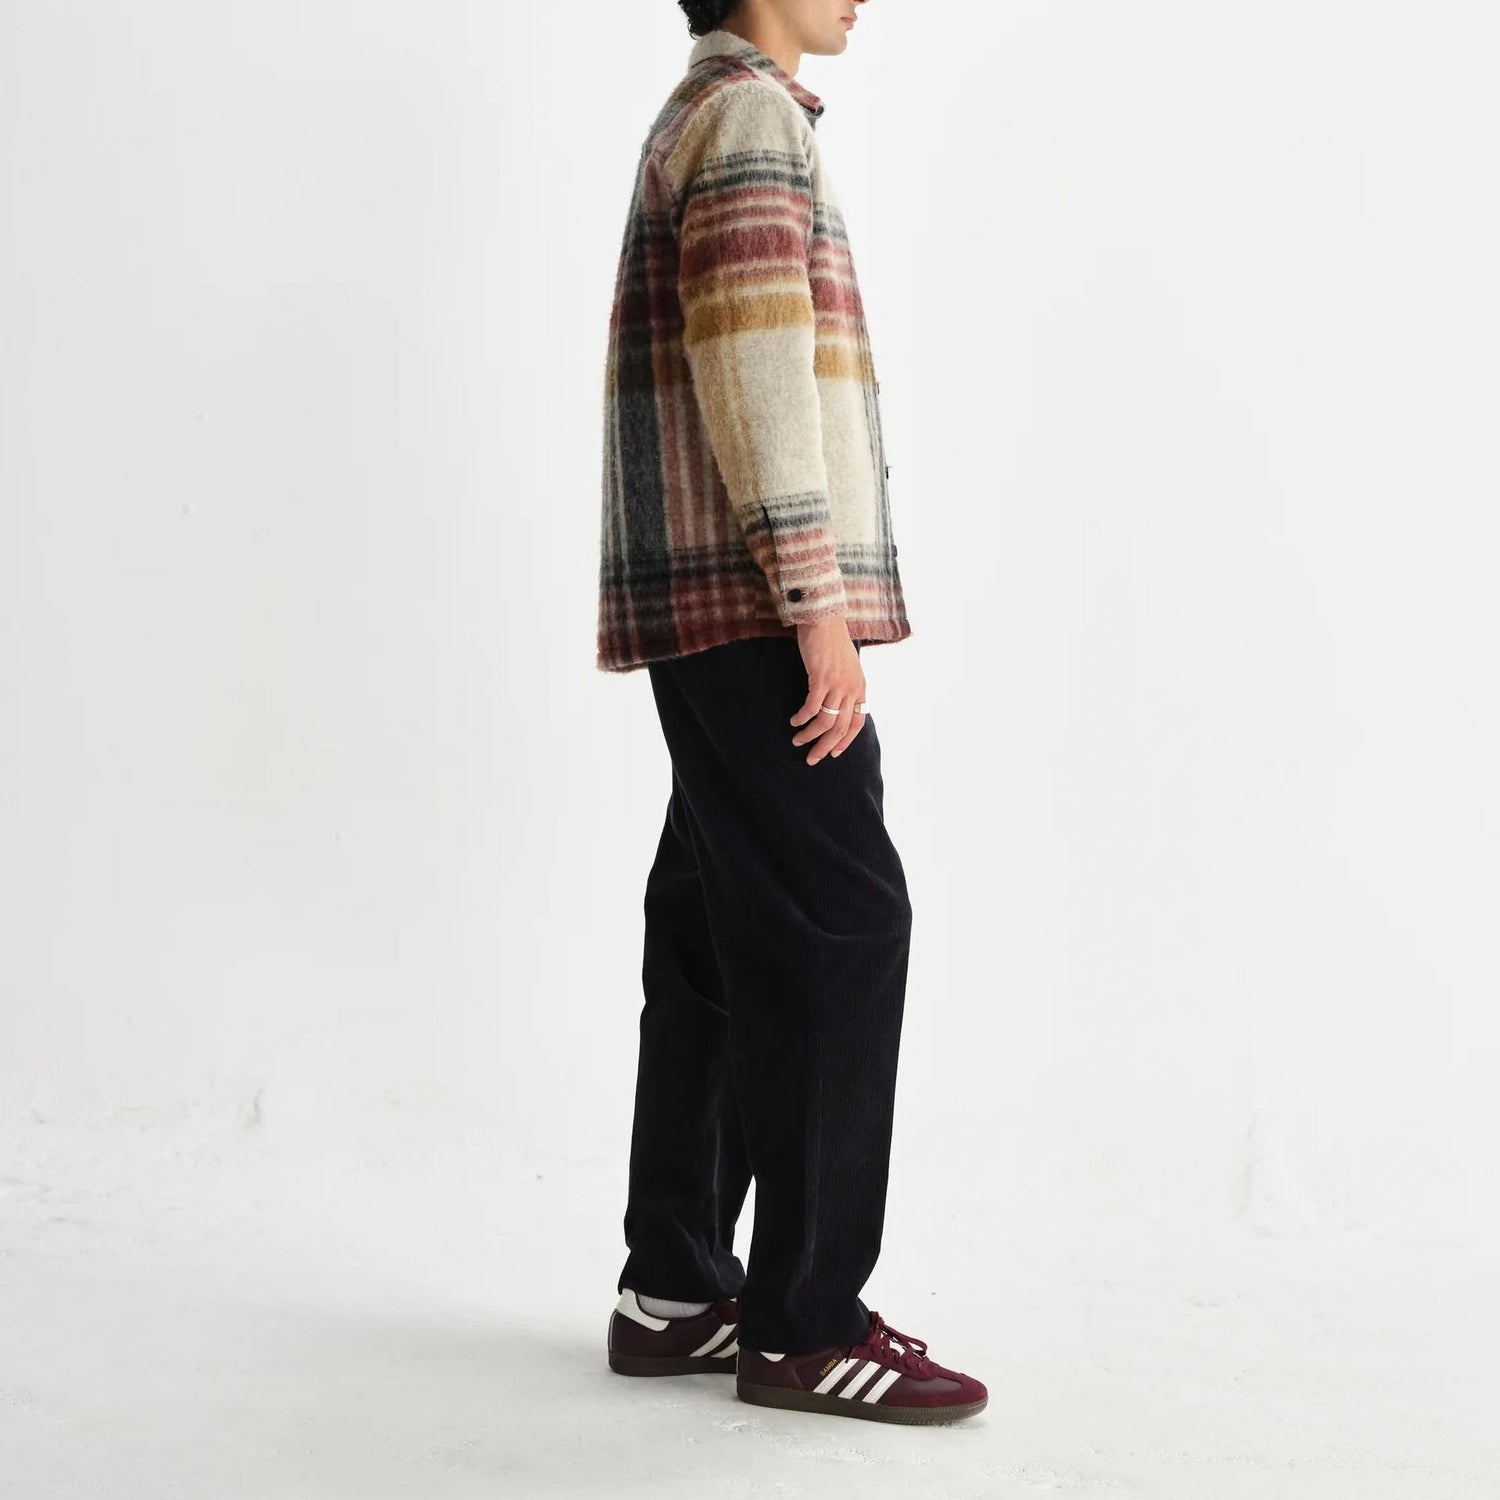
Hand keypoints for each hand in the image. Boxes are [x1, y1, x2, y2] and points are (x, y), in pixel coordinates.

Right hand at [790, 617, 866, 764]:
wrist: (824, 618)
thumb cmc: (831, 641)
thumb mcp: (845, 667)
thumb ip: (844, 686)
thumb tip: (834, 705)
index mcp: (860, 687)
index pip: (857, 723)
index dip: (845, 741)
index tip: (833, 753)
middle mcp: (852, 688)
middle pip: (840, 727)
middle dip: (825, 747)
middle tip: (811, 759)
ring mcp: (837, 684)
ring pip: (825, 721)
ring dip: (810, 735)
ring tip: (797, 741)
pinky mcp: (821, 678)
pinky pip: (811, 707)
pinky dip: (802, 718)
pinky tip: (794, 720)